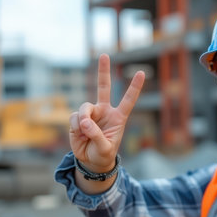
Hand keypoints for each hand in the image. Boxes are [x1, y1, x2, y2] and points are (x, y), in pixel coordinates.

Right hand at [69, 54, 144, 172]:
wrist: (91, 161)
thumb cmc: (104, 154)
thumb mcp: (105, 148)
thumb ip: (97, 135)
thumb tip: (85, 122)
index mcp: (118, 117)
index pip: (128, 100)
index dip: (134, 87)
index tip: (141, 73)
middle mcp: (105, 111)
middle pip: (103, 87)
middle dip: (103, 71)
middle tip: (105, 55)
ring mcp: (91, 114)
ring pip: (85, 107)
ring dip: (84, 118)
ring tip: (84, 131)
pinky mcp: (78, 119)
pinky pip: (75, 117)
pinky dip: (75, 127)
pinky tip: (79, 135)